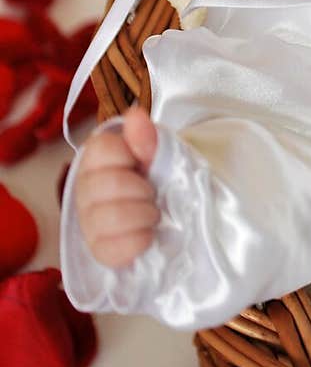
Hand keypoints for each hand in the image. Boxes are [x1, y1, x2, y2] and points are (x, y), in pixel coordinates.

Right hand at [74, 105, 159, 267]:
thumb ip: (147, 136)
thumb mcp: (159, 152)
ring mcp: (88, 222)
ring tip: (152, 213)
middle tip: (153, 192)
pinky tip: (147, 234)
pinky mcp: (99, 250)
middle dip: (141, 189)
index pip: (100, 148)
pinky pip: (113, 249)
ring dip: (143, 215)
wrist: (169, 209)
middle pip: (106, 185)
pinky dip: (138, 241)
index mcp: (95, 158)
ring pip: (109, 218)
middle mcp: (84, 188)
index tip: (142, 163)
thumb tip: (136, 116)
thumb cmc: (159, 176)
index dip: (129, 155)